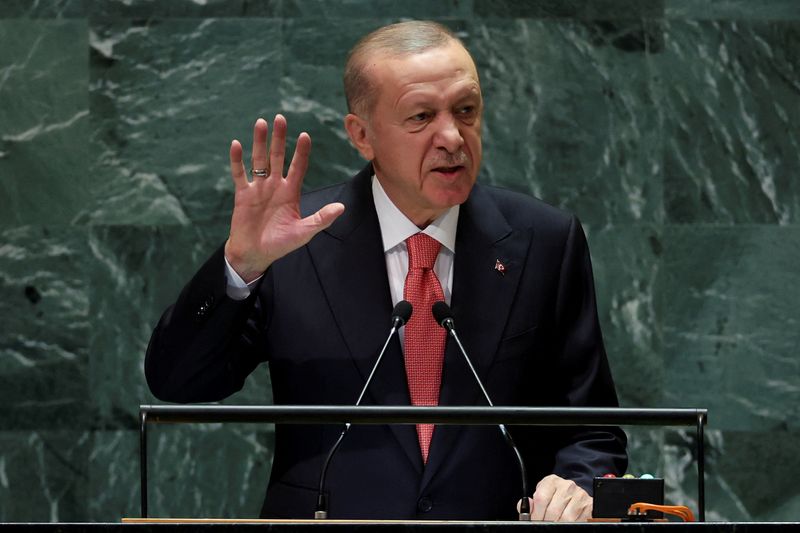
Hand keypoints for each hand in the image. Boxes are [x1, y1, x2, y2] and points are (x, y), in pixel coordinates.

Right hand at [225, 115, 344, 281]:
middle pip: (278, 157)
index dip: (301, 152)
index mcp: (291, 192)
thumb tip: (341, 208)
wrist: (255, 254)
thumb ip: (321, 219)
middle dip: (279, 138)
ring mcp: (258, 188)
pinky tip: (236, 144)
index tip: (305, 135)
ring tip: (261, 123)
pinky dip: (237, 160)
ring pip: (259, 159)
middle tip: (280, 118)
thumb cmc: (281, 244)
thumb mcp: (304, 233)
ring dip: (259, 142)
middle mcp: (275, 186)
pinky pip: (239, 174)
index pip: (298, 167)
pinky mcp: (243, 194)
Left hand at [523, 474, 591, 521]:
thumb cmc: (555, 497)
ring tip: (556, 524)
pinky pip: (579, 521)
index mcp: (552, 481)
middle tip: (545, 526)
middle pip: (553, 511)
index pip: (540, 498)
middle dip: (547, 522)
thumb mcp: (541, 495)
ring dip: (559, 525)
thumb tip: (524, 505)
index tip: (534, 522)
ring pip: (566, 519)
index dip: (536, 514)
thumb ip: (531, 503)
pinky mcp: (590, 505)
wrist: (575, 495)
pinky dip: (571, 526)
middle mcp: (567, 486)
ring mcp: (580, 495)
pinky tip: (567, 523)